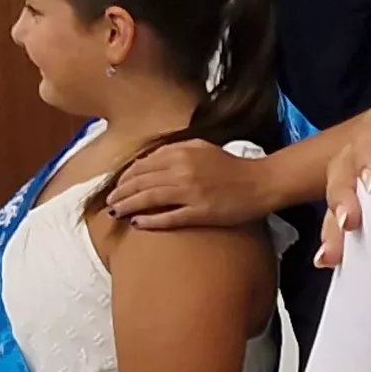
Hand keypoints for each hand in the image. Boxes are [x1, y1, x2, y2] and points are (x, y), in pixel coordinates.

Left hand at [104, 136, 276, 231]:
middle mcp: (182, 170)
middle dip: (121, 193)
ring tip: (115, 212)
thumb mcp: (202, 147)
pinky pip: (168, 217)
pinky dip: (150, 221)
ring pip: (148, 199)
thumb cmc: (232, 166)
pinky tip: (137, 224)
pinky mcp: (200, 212)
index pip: (143, 165)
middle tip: (110, 202)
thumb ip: (176, 150)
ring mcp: (190, 192)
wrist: (260, 183)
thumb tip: (150, 160)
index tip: (118, 186)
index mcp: (182, 152)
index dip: (126, 177)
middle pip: (141, 182)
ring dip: (128, 206)